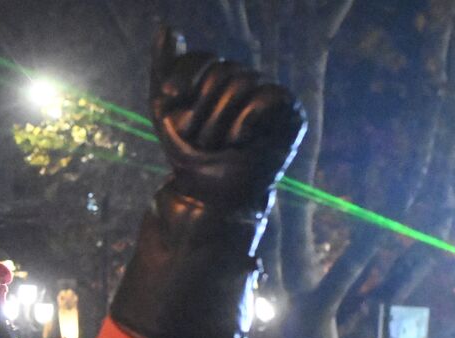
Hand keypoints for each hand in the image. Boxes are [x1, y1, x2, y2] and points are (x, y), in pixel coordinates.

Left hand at [149, 27, 305, 210]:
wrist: (207, 193)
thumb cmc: (187, 154)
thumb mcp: (164, 111)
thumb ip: (164, 69)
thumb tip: (167, 26)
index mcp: (220, 77)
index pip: (204, 57)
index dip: (185, 74)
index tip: (167, 98)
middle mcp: (247, 81)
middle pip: (221, 72)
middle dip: (202, 112)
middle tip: (202, 141)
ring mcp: (270, 96)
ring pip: (240, 84)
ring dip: (219, 123)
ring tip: (219, 146)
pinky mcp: (290, 115)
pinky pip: (264, 97)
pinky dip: (245, 122)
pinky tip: (241, 142)